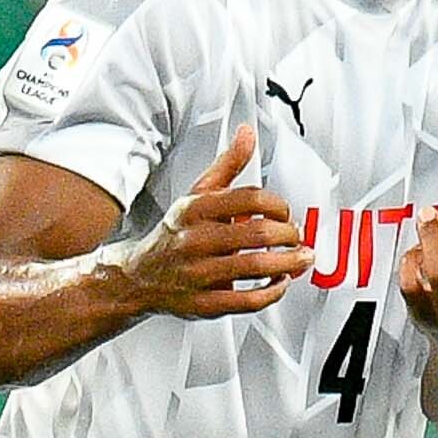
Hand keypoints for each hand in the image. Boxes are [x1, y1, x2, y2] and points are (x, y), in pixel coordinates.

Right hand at [122, 128, 301, 319]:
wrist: (138, 276)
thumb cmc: (175, 234)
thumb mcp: (197, 194)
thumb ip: (227, 165)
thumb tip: (247, 134)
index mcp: (196, 209)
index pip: (249, 198)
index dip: (278, 204)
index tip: (285, 212)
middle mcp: (195, 240)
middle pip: (258, 233)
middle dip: (289, 235)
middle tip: (297, 238)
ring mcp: (199, 273)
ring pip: (256, 266)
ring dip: (288, 263)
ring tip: (299, 259)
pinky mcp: (204, 303)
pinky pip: (247, 301)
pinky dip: (271, 292)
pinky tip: (278, 283)